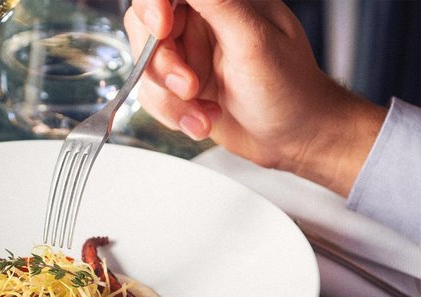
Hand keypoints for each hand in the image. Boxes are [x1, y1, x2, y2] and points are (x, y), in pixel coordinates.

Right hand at [125, 0, 386, 195]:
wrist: (293, 138)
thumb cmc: (289, 89)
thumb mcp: (253, 40)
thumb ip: (217, 3)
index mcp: (224, 1)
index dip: (154, 7)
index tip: (162, 28)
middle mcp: (202, 24)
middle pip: (146, 28)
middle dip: (163, 64)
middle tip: (189, 85)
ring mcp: (189, 56)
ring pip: (146, 66)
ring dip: (172, 98)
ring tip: (204, 110)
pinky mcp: (180, 86)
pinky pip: (152, 95)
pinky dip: (175, 114)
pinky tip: (204, 118)